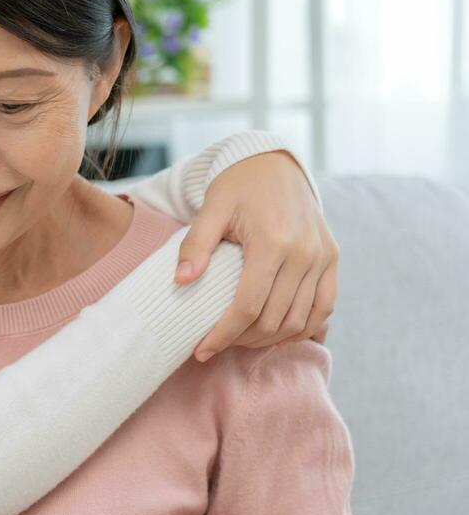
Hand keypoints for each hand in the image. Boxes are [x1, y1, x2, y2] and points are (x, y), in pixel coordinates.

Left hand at [176, 150, 337, 360]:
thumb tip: (181, 281)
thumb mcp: (211, 209)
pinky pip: (325, 307)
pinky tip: (276, 334)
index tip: (201, 350)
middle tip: (216, 344)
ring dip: (270, 339)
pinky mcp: (332, 259)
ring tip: (241, 341)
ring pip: (301, 320)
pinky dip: (303, 328)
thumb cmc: (237, 187)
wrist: (274, 164)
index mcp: (273, 241)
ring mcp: (323, 257)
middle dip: (242, 340)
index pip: (247, 306)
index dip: (223, 335)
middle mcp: (304, 252)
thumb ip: (195, 245)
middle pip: (274, 319)